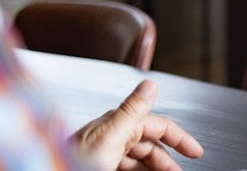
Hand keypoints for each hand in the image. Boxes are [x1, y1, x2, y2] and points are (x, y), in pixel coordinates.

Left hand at [70, 79, 204, 170]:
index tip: (195, 150)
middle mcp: (110, 135)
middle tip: (180, 170)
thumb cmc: (72, 162)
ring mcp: (103, 152)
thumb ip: (130, 110)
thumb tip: (149, 84)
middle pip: (149, 144)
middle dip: (167, 158)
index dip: (180, 137)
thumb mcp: (108, 137)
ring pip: (137, 159)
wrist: (51, 170)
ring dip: (153, 167)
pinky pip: (125, 168)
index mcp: (116, 124)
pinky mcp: (97, 165)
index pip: (157, 124)